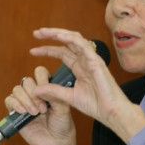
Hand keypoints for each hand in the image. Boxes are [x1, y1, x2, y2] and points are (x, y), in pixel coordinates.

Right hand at [5, 67, 78, 144]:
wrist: (56, 143)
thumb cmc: (62, 125)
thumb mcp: (63, 108)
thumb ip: (55, 96)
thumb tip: (43, 87)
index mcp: (47, 88)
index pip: (40, 73)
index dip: (42, 78)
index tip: (47, 90)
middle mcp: (35, 93)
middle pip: (27, 81)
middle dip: (34, 93)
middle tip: (42, 108)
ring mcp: (24, 101)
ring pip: (17, 89)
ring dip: (26, 99)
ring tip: (35, 112)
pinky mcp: (15, 111)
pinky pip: (9, 101)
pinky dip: (15, 104)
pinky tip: (24, 112)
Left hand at [29, 28, 144, 142]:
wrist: (111, 113)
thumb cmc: (96, 105)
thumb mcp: (68, 97)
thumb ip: (53, 91)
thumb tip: (35, 89)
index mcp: (79, 67)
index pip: (61, 52)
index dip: (47, 49)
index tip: (32, 51)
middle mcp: (84, 60)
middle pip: (66, 42)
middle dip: (51, 35)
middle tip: (36, 33)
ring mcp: (91, 59)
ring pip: (74, 38)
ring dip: (58, 33)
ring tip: (43, 31)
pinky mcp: (96, 61)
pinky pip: (82, 44)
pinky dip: (70, 38)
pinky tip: (58, 36)